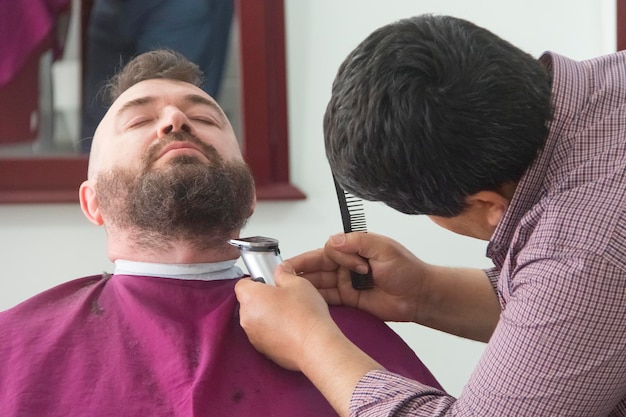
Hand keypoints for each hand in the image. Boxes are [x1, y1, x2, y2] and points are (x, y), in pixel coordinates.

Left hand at [236, 261, 384, 415]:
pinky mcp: (263, 350)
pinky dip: (274, 330)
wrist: (314, 346)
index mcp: (250, 297)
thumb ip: (284, 273)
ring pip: (257, 319)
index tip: (270, 281)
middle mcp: (246, 317)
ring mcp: (253, 336)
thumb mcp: (297, 283)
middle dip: (264, 298)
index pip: (243, 283)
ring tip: (290, 314)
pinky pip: (264, 334)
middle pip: (249, 302)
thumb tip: (280, 271)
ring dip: (268, 315)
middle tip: (284, 297)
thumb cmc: (305, 315)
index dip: (256, 280)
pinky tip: (292, 328)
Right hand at [288, 232, 430, 322]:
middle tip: (281, 276)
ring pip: (319, 283)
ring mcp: (346, 282)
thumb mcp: (384, 248)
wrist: (420, 296)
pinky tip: (302, 302)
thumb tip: (333, 240)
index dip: (325, 259)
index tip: (337, 267)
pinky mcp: (349, 300)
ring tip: (286, 291)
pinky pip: (328, 299)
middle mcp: (346, 264)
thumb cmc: (407, 270)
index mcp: (353, 248)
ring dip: (304, 286)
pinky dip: (315, 300)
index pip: (327, 251)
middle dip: (300, 271)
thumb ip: (358, 242)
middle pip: (317, 267)